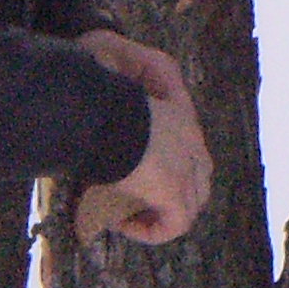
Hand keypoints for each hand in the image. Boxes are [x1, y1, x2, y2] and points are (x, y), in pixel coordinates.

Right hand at [80, 33, 210, 246]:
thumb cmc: (96, 89)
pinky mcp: (176, 190)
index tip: (133, 171)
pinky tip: (123, 225)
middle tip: (137, 199)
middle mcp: (189, 139)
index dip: (170, 161)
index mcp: (177, 114)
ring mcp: (186, 165)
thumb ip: (104, 65)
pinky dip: (154, 231)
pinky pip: (177, 224)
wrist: (102, 107)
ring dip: (163, 212)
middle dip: (175, 191)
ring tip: (130, 217)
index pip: (189, 141)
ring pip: (193, 200)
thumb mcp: (103, 69)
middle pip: (200, 174)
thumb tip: (88, 56)